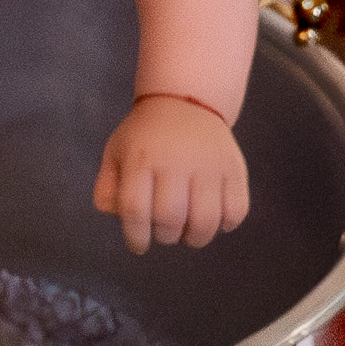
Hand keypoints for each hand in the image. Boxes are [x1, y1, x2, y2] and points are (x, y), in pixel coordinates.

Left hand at [94, 95, 248, 255]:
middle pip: (171, 219)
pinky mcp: (235, 168)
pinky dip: (225, 225)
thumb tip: (118, 218)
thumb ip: (108, 189)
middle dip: (165, 236)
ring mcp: (210, 164)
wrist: (185, 100)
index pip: (136, 211)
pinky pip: (236, 211)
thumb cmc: (145, 136)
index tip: (139, 245)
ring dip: (195, 237)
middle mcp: (176, 161)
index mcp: (141, 159)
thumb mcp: (115, 153)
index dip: (136, 237)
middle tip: (165, 231)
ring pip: (206, 221)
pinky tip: (214, 218)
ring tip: (189, 231)